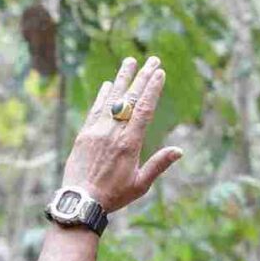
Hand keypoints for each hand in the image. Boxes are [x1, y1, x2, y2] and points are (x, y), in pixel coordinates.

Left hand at [62, 55, 183, 212]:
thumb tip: (179, 151)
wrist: (80, 201)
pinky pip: (95, 110)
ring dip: (122, 79)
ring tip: (130, 61)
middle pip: (130, 99)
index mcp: (130, 143)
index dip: (152, 89)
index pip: (144, 109)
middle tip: (152, 59)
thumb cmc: (113, 196)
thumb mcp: (141, 184)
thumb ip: (159, 165)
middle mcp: (113, 132)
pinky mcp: (84, 134)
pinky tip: (109, 85)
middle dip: (142, 77)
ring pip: (112, 99)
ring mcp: (96, 131)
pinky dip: (103, 96)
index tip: (159, 72)